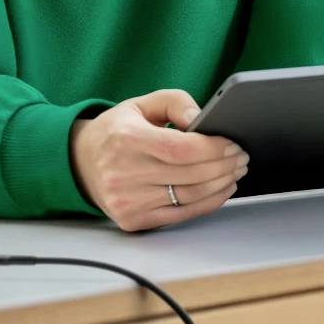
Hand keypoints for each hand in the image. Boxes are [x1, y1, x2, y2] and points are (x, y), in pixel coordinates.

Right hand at [69, 88, 247, 231]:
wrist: (81, 162)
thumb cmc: (118, 130)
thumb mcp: (143, 103)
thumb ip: (176, 103)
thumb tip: (202, 119)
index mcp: (127, 139)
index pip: (181, 149)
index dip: (214, 148)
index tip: (233, 144)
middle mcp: (124, 173)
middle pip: (190, 174)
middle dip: (224, 165)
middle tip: (241, 156)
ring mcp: (127, 201)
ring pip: (189, 196)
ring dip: (221, 184)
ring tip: (235, 171)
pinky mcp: (133, 220)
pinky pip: (181, 215)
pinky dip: (208, 203)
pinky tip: (221, 190)